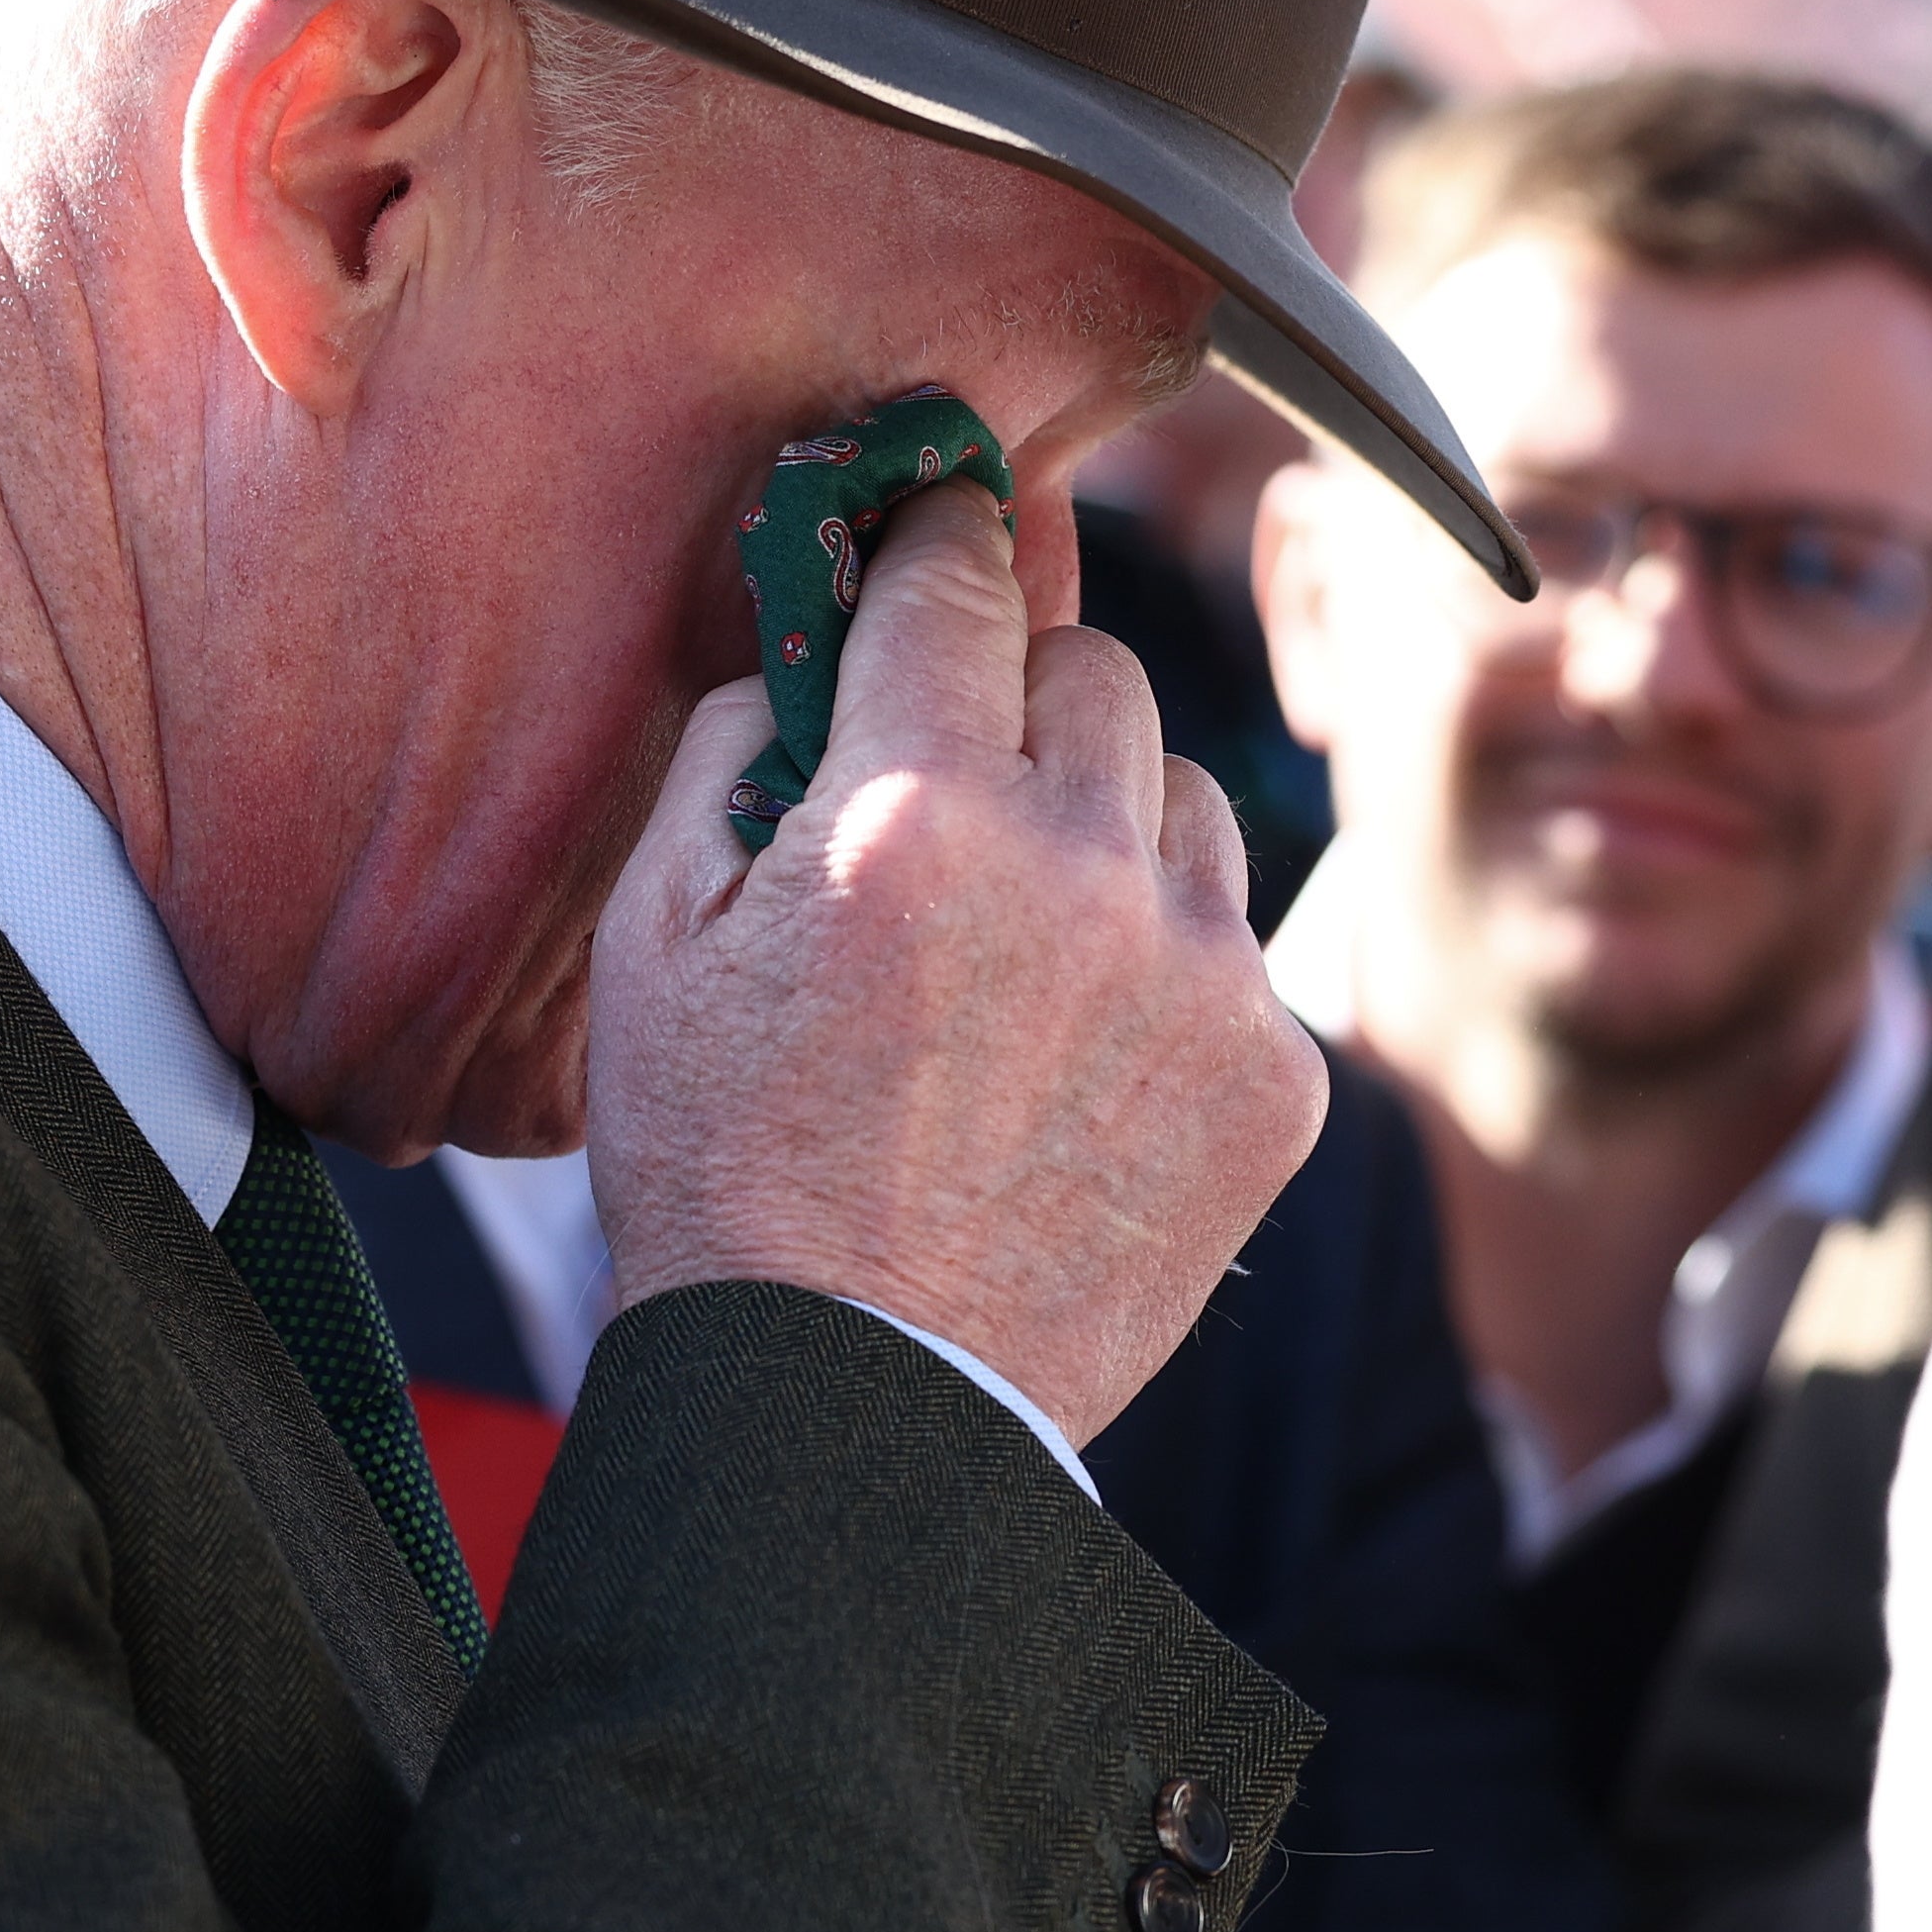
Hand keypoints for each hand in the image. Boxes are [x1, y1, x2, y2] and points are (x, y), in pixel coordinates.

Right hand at [591, 483, 1323, 1440]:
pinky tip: (1075, 1053)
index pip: (963, 577)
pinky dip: (1163, 964)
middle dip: (1018, 700)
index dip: (943, 534)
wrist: (857, 1412)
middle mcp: (1084, 869)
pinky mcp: (1278, 1075)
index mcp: (916, 812)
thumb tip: (811, 641)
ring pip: (1183, 795)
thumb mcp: (654, 941)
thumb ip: (735, 748)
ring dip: (1108, 827)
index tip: (943, 520)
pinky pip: (1233, 939)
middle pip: (1095, 670)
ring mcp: (1202, 975)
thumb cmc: (728, 1175)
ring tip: (1018, 943)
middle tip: (951, 786)